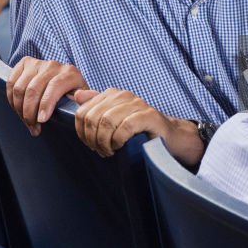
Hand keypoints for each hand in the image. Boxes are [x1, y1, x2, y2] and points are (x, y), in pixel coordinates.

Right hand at [7, 57, 87, 135]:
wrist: (65, 82)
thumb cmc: (74, 96)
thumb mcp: (83, 101)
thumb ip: (86, 101)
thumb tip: (80, 98)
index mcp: (71, 73)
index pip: (54, 87)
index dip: (45, 104)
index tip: (41, 121)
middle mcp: (54, 65)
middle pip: (33, 89)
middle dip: (30, 113)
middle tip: (33, 128)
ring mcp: (38, 63)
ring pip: (20, 87)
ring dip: (20, 109)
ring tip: (27, 122)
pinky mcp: (25, 63)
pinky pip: (12, 82)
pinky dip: (12, 99)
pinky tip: (19, 109)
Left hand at [73, 89, 204, 165]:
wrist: (171, 138)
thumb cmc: (141, 130)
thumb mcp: (115, 118)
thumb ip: (96, 105)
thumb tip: (77, 95)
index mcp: (112, 95)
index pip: (83, 112)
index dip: (81, 132)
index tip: (89, 145)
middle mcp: (123, 95)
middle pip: (92, 117)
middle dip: (92, 139)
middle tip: (100, 151)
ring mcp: (137, 104)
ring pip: (106, 121)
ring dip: (104, 142)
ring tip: (109, 152)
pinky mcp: (149, 116)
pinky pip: (125, 127)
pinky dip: (118, 140)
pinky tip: (120, 148)